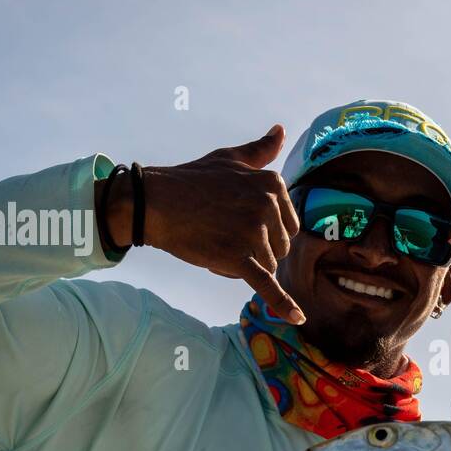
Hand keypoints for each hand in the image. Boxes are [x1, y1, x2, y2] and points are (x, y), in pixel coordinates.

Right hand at [99, 125, 303, 322]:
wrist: (153, 202)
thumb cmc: (192, 180)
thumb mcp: (229, 159)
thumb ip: (259, 151)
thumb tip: (281, 131)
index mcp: (273, 184)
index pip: (287, 224)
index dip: (263, 230)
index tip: (235, 220)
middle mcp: (269, 205)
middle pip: (280, 247)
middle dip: (256, 249)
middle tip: (222, 231)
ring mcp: (255, 232)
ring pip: (267, 266)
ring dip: (245, 264)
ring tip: (216, 243)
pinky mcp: (239, 257)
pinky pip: (266, 285)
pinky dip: (282, 304)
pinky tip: (296, 318)